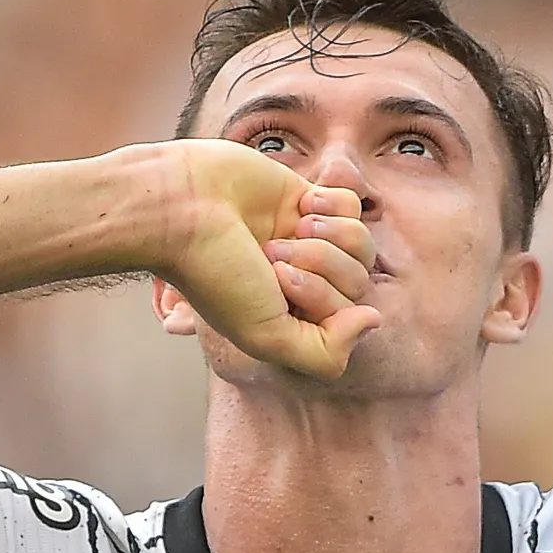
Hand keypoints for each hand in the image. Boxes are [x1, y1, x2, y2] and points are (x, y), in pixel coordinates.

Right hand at [156, 140, 380, 376]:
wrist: (180, 207)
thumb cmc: (215, 273)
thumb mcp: (267, 337)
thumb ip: (324, 353)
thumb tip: (372, 321)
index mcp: (294, 317)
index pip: (348, 317)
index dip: (321, 297)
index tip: (274, 283)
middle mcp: (304, 282)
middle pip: (359, 280)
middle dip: (321, 265)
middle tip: (272, 256)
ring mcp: (306, 240)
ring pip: (362, 243)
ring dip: (327, 236)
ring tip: (286, 231)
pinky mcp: (305, 198)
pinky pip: (353, 206)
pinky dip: (330, 204)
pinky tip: (300, 205)